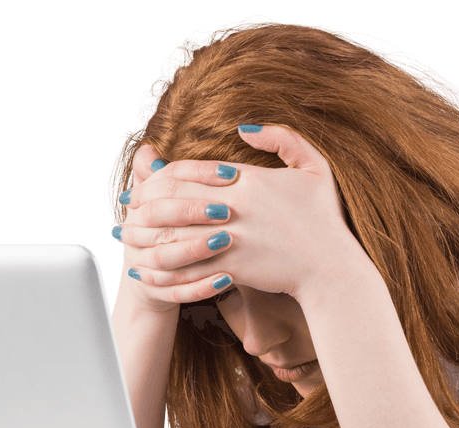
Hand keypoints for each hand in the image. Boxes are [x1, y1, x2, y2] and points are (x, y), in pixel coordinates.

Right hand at [114, 144, 239, 312]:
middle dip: (191, 212)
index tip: (232, 174)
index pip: (164, 180)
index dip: (197, 174)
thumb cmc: (172, 227)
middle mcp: (134, 232)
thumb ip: (164, 175)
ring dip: (196, 249)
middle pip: (158, 217)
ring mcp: (142, 264)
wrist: (156, 276)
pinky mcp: (155, 291)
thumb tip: (149, 151)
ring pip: (165, 257)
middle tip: (227, 210)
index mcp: (140, 203)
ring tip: (228, 242)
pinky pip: (176, 291)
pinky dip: (201, 285)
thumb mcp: (167, 199)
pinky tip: (228, 278)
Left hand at [118, 125, 365, 307]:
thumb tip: (244, 127)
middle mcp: (235, 206)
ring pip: (175, 231)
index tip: (146, 179)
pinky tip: (146, 269)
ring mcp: (231, 238)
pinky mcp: (231, 267)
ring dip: (146, 234)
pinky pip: (186, 266)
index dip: (163, 174)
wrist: (332, 269)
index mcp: (249, 179)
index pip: (191, 170)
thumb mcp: (315, 167)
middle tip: (126, 205)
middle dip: (144, 201)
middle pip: (174, 198)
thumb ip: (282, 138)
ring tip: (126, 237)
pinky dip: (163, 267)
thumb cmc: (325, 219)